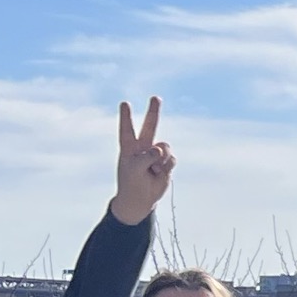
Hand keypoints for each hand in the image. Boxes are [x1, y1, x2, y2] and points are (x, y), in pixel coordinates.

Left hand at [111, 98, 173, 224]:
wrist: (141, 199)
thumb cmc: (131, 182)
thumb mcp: (134, 168)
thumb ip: (146, 155)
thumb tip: (161, 148)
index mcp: (129, 147)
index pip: (127, 128)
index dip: (126, 116)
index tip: (125, 103)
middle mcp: (142, 147)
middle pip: (150, 125)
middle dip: (153, 111)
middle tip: (156, 97)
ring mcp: (155, 155)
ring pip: (165, 146)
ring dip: (161, 158)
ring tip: (153, 170)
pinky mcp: (166, 163)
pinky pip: (172, 158)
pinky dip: (166, 166)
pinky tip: (159, 174)